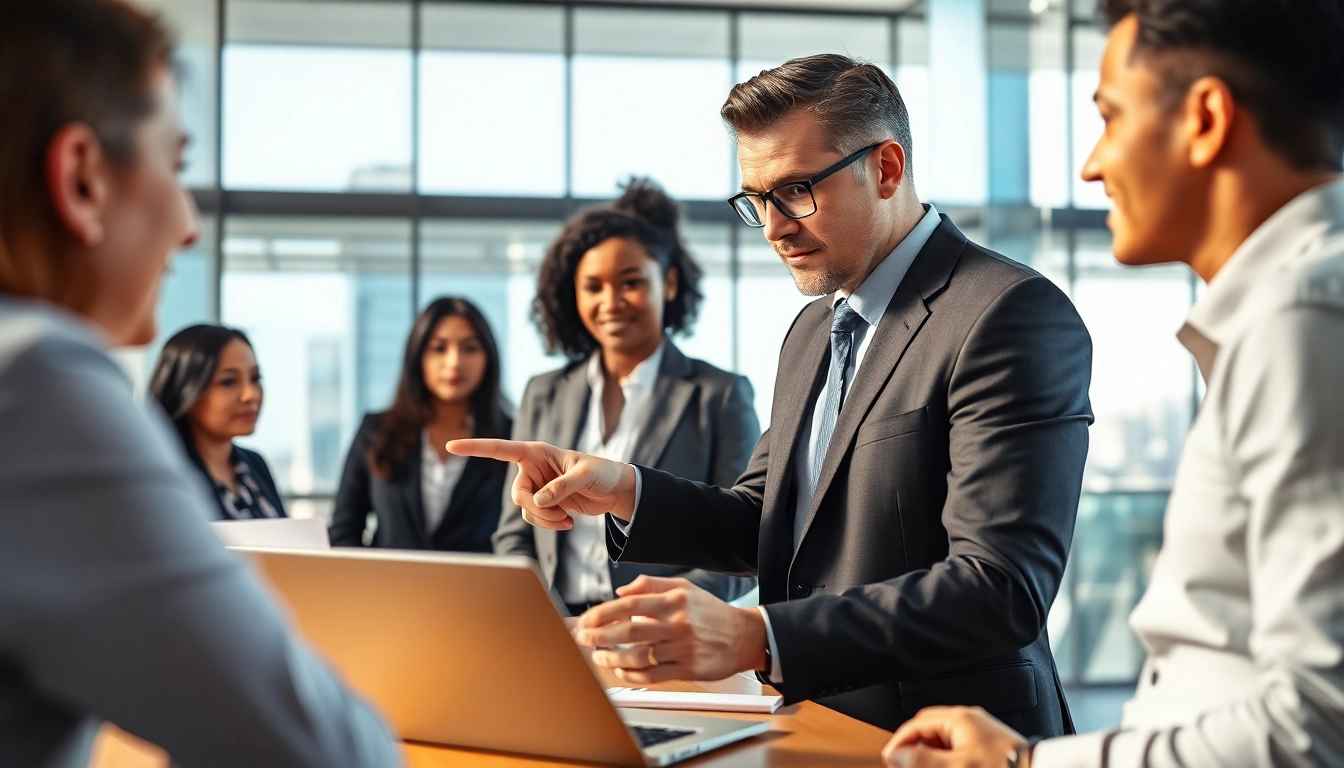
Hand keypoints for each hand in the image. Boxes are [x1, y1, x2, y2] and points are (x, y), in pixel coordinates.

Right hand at [447, 439, 636, 529]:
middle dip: (535, 509)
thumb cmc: (603, 473)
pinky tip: (568, 521)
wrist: (614, 490)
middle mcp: (532, 469)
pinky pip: (534, 518)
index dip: (475, 448)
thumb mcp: (585, 476)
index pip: (500, 449)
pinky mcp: (544, 504)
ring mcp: (537, 487)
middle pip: (517, 494)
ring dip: (545, 520)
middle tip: (557, 514)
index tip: (452, 446)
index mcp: (537, 452)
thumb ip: (561, 487)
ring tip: (567, 519)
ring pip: (525, 510)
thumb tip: (539, 501)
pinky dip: (549, 524)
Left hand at [572, 576, 766, 683]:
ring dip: (613, 658)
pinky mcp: (688, 669)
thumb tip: (621, 590)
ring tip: (599, 656)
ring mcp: (682, 649)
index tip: (586, 619)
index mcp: (674, 601)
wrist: (744, 636)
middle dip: (600, 636)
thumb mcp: (684, 587)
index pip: (630, 605)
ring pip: (639, 656)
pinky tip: (622, 670)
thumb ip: (651, 585)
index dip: (604, 613)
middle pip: (630, 632)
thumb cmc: (711, 611)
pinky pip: (653, 676)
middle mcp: (677, 624)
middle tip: (583, 639)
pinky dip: (632, 675)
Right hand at [883, 706, 1029, 767]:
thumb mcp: (958, 767)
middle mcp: (969, 720)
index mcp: (959, 719)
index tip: (889, 759)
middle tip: (903, 764)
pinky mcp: (988, 745)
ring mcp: (980, 732)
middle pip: (929, 729)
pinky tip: (944, 765)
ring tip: (922, 766)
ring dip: (929, 752)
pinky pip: (957, 746)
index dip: (900, 741)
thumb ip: (923, 760)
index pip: (917, 723)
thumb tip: (896, 755)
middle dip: (913, 746)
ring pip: (943, 739)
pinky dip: (946, 757)